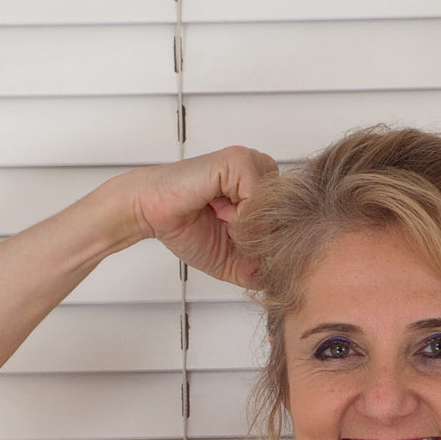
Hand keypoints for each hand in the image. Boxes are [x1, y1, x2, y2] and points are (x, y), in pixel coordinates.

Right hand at [125, 148, 279, 287]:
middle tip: (225, 226)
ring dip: (246, 226)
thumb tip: (279, 278)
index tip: (234, 237)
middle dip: (256, 236)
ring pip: (273, 210)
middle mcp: (258, 169)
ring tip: (220, 216)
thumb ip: (258, 268)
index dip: (263, 243)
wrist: (154, 215)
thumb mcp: (232, 258)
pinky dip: (239, 217)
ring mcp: (249, 162)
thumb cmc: (186, 227)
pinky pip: (258, 200)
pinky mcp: (237, 161)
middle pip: (284, 218)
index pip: (286, 221)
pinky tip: (218, 210)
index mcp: (259, 186)